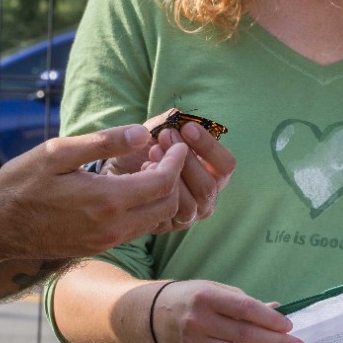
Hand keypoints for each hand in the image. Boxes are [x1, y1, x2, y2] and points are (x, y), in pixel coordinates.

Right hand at [0, 124, 188, 261]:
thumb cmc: (22, 183)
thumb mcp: (57, 152)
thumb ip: (104, 142)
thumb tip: (143, 133)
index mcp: (106, 201)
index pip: (162, 182)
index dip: (176, 160)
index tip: (176, 143)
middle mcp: (112, 227)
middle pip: (167, 205)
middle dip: (174, 178)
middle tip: (164, 154)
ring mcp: (106, 241)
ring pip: (154, 220)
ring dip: (160, 194)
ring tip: (147, 167)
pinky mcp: (98, 247)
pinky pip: (136, 229)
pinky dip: (145, 208)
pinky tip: (129, 187)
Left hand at [102, 108, 236, 232]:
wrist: (115, 172)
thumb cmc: (143, 150)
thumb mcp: (156, 132)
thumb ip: (170, 123)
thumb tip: (178, 115)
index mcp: (212, 174)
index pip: (226, 165)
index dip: (210, 147)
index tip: (187, 128)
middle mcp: (205, 198)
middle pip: (208, 186)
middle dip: (186, 160)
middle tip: (165, 137)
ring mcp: (187, 215)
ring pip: (190, 204)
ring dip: (171, 176)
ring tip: (152, 152)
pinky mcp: (166, 226)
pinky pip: (167, 215)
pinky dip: (156, 194)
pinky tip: (143, 172)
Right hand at [149, 279, 304, 342]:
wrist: (155, 314)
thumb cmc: (192, 298)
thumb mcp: (214, 290)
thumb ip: (243, 301)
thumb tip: (277, 308)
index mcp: (207, 297)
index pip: (244, 308)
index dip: (267, 318)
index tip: (288, 326)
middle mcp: (200, 321)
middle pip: (243, 334)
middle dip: (274, 342)